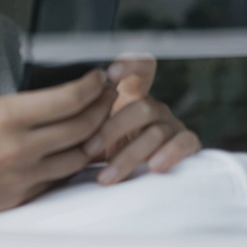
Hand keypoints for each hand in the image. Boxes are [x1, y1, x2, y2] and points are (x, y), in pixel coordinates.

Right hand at [0, 70, 117, 224]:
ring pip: (78, 156)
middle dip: (102, 107)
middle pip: (82, 126)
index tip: (99, 78)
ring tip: (98, 124)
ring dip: (94, 137)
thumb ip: (10, 110)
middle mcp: (20, 146)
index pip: (68, 99)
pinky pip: (58, 178)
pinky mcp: (20, 196)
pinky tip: (73, 153)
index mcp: (5, 116)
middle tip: (107, 97)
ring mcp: (23, 175)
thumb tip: (40, 109)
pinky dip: (70, 163)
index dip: (91, 86)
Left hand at [83, 55, 201, 185]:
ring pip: (156, 132)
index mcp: (132, 95)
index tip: (109, 74)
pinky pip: (185, 143)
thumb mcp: (90, 134)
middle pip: (140, 109)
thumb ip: (82, 121)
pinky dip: (169, 154)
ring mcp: (172, 125)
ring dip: (128, 156)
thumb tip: (60, 116)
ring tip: (106, 176)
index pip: (140, 68)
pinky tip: (153, 167)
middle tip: (88, 150)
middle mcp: (154, 107)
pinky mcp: (186, 144)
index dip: (129, 65)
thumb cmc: (104, 151)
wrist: (130, 181)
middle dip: (112, 130)